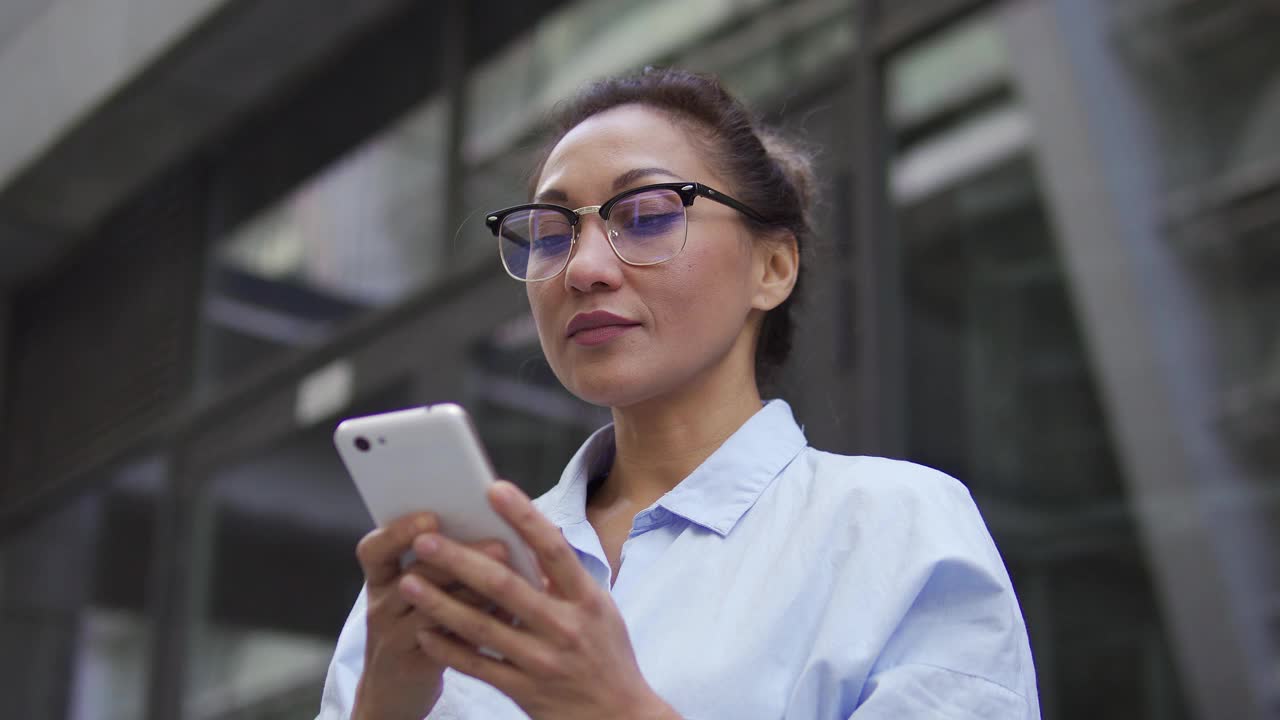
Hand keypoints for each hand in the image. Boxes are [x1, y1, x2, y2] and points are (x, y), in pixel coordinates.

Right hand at [351, 512, 512, 719]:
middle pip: (412, 576)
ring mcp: (394, 636)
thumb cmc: (414, 624)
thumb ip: (441, 561)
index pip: (375, 549)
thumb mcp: (414, 591)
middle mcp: (382, 604)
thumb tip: (493, 525)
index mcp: (381, 577)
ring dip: (471, 591)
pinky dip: (475, 625)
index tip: (432, 516)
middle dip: (456, 557)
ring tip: (507, 578)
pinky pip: (445, 643)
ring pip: (430, 609)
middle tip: (497, 544)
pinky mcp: (414, 664)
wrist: (396, 685)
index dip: (399, 531)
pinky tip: (504, 615)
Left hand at [398, 481, 679, 719]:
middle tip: (425, 539)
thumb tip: (534, 536)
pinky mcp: (524, 691)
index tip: (495, 489)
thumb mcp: (600, 609)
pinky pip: (478, 666)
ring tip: (410, 581)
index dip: (524, 517)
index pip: (553, 549)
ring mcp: (542, 662)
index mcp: (587, 599)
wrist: (618, 718)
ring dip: (442, 603)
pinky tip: (424, 630)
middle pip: (505, 587)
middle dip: (461, 560)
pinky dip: (448, 649)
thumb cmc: (607, 655)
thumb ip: (566, 578)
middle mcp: (564, 627)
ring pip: (482, 628)